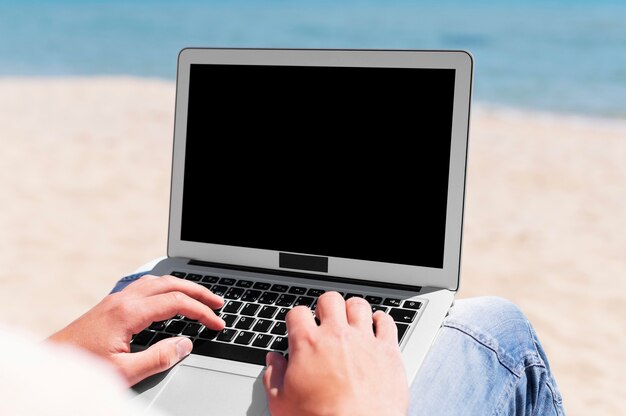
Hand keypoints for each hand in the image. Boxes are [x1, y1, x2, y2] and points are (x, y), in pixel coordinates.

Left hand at [47, 274, 223, 385]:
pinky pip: (145, 286)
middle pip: (170, 284)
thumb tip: (185, 344)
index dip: (201, 312)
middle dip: (198, 291)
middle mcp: (123, 300)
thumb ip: (158, 358)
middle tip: (218, 302)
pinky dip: (165, 287)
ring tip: (200, 296)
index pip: (176, 303)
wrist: (50, 362)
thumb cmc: (82, 368)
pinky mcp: (111, 304)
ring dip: (182, 286)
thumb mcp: (123, 372)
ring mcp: (116, 299)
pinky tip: (168, 295)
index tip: (217, 324)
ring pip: (158, 281)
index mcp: (128, 313)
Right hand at [263, 292, 408, 415]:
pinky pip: (387, 323)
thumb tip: (273, 362)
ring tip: (350, 320)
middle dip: (325, 307)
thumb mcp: (282, 404)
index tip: (298, 327)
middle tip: (324, 320)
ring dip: (352, 310)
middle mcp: (337, 336)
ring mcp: (365, 341)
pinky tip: (377, 325)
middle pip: (330, 300)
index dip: (296, 319)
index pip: (297, 313)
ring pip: (359, 305)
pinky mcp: (388, 352)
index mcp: (308, 344)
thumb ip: (274, 377)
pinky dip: (381, 320)